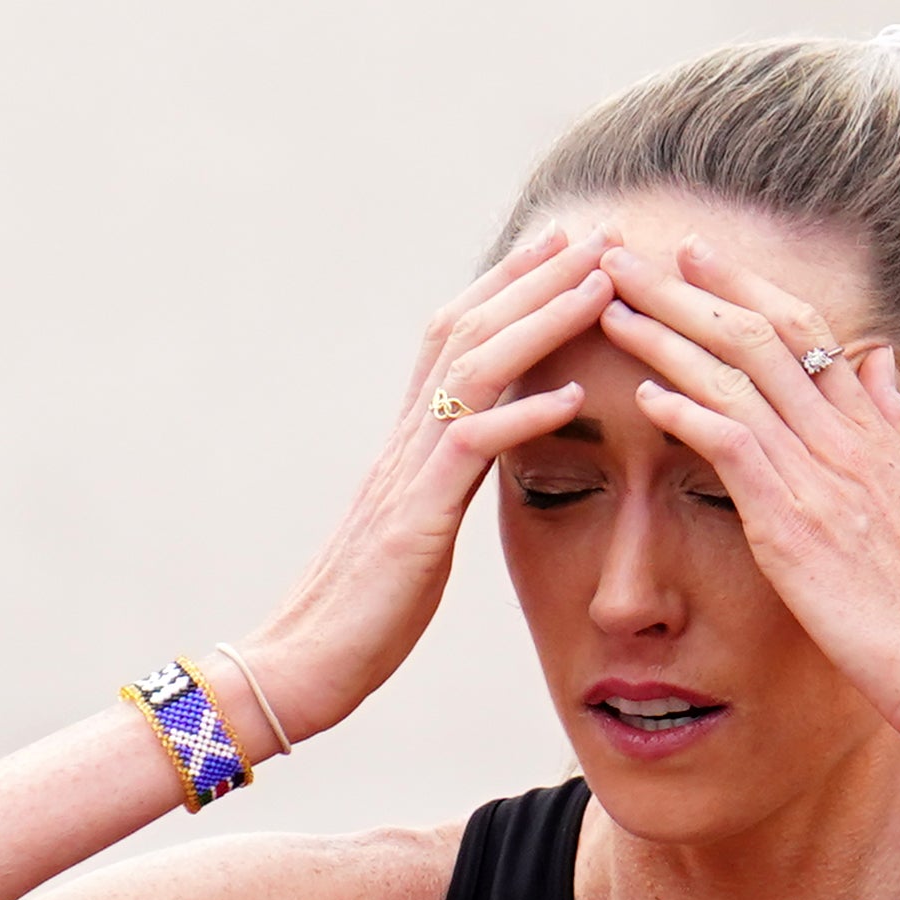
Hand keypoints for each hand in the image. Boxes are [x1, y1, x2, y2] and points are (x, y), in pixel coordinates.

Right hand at [233, 228, 617, 742]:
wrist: (299, 668)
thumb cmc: (361, 618)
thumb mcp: (414, 534)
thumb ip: (443, 486)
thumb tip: (475, 459)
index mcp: (408, 444)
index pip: (458, 338)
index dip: (508, 285)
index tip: (563, 247)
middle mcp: (404, 442)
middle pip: (471, 329)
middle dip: (536, 276)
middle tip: (597, 232)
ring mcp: (406, 476)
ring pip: (475, 369)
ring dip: (542, 320)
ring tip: (600, 284)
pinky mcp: (413, 523)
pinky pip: (470, 451)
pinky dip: (522, 416)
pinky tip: (573, 396)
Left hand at [598, 240, 899, 753]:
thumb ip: (895, 425)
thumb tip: (880, 362)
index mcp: (875, 429)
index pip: (805, 330)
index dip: (746, 286)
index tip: (698, 257)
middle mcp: (847, 437)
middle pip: (759, 334)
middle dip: (687, 288)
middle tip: (628, 255)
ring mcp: (820, 475)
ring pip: (736, 375)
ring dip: (666, 335)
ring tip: (612, 308)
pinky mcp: (791, 522)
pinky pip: (732, 445)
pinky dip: (686, 411)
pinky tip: (644, 395)